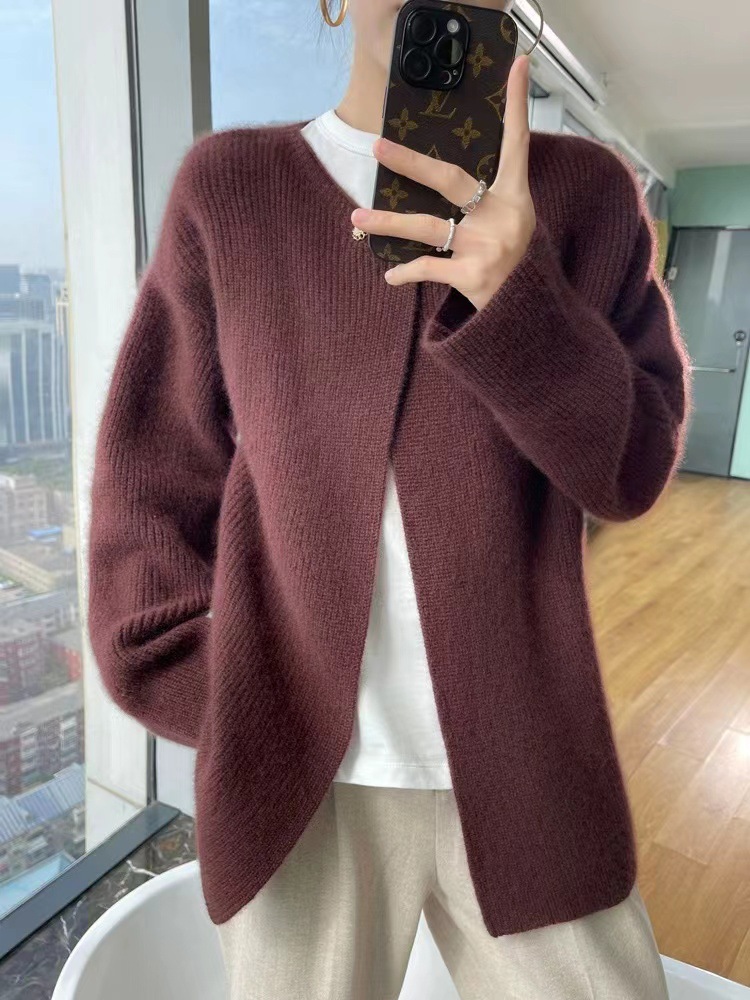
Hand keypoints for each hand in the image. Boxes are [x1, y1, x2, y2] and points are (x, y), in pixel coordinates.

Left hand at [351, 55, 535, 312]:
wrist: (529, 316)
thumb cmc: (513, 265)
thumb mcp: (512, 225)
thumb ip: (486, 201)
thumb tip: (440, 177)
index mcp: (515, 198)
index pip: (516, 144)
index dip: (516, 106)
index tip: (517, 66)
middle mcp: (502, 216)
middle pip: (450, 180)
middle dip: (412, 163)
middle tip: (379, 148)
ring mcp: (487, 247)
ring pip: (428, 226)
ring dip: (389, 222)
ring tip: (358, 217)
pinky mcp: (472, 277)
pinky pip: (428, 267)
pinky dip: (406, 273)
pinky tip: (391, 276)